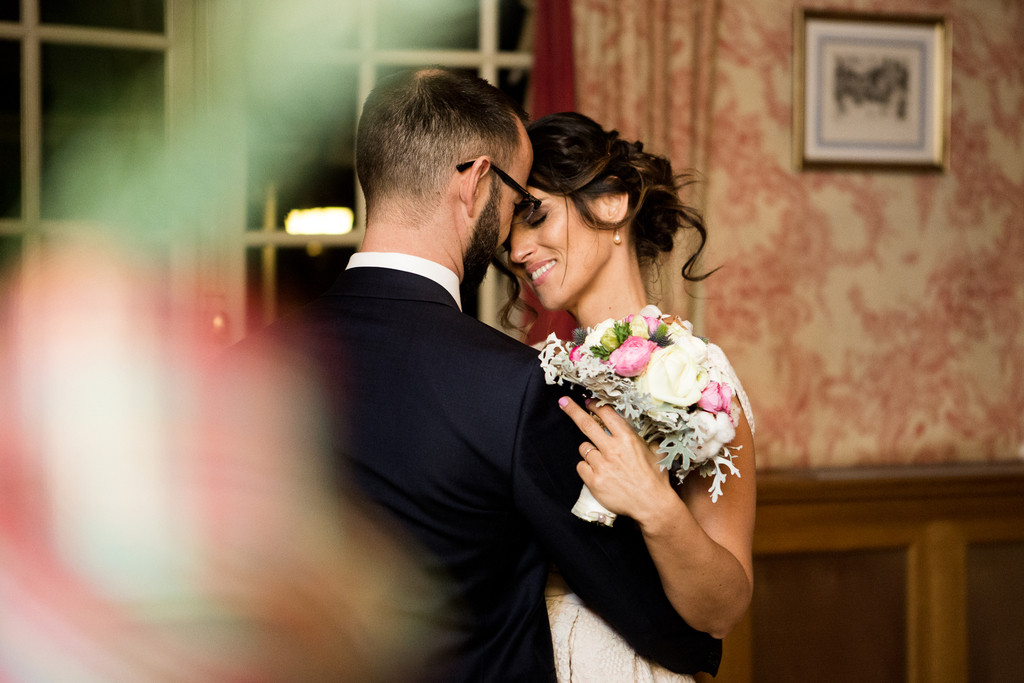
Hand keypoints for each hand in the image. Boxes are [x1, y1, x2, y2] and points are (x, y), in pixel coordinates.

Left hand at [558, 397, 674, 522]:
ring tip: (604, 462)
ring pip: (584, 448)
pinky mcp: (593, 481)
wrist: (652, 505)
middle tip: (563, 402)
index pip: (606, 414)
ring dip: (590, 451)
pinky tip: (599, 473)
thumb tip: (639, 429)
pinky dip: (586, 468)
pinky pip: (581, 466)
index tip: (588, 401)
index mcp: (627, 438)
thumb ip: (644, 438)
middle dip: (573, 410)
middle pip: (586, 424)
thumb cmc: (655, 478)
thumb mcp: (655, 451)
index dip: (595, 405)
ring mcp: (601, 465)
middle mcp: (612, 449)